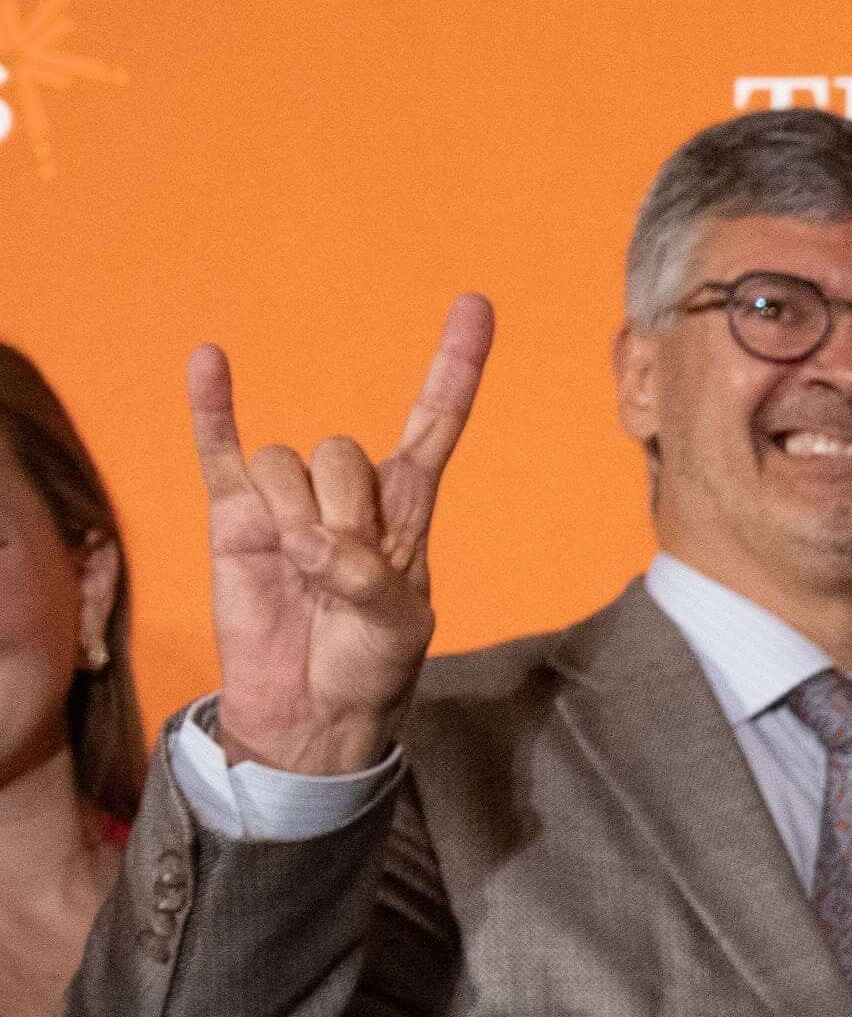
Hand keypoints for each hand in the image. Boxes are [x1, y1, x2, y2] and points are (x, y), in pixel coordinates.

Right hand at [187, 296, 494, 778]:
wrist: (310, 712)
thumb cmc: (370, 667)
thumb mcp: (397, 628)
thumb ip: (367, 577)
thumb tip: (308, 540)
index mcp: (406, 510)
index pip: (435, 424)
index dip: (454, 368)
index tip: (476, 305)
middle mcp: (348, 493)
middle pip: (340, 453)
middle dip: (340, 515)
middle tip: (340, 576)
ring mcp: (288, 500)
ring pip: (284, 463)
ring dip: (289, 519)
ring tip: (299, 573)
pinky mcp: (234, 517)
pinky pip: (221, 449)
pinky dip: (212, 407)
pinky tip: (209, 360)